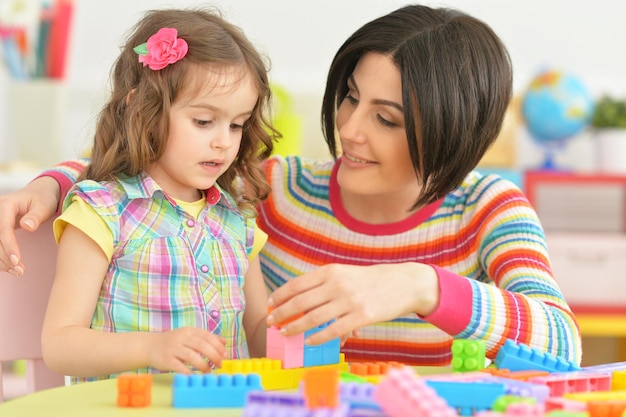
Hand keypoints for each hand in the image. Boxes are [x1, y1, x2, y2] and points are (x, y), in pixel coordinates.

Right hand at [0, 176, 59, 274]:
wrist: (39, 193)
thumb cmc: (43, 199)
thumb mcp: (44, 205)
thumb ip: (36, 216)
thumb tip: (27, 226)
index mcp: (6, 205)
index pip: (3, 229)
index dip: (9, 246)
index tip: (17, 260)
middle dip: (5, 257)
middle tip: (20, 270)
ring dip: (1, 261)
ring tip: (18, 272)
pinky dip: (1, 258)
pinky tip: (10, 268)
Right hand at [148, 327, 226, 373]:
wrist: (149, 346)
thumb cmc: (173, 342)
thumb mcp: (189, 336)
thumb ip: (206, 338)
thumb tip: (224, 343)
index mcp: (189, 331)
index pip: (207, 336)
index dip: (218, 346)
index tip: (224, 355)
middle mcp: (181, 338)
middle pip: (201, 345)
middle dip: (214, 355)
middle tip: (219, 364)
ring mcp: (173, 348)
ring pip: (192, 356)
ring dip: (203, 365)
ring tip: (209, 371)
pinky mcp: (166, 359)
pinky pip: (179, 367)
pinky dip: (189, 372)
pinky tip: (195, 376)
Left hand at [266, 263, 439, 345]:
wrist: (403, 283)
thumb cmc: (370, 281)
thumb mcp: (345, 274)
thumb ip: (324, 286)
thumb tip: (302, 306)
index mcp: (331, 272)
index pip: (298, 284)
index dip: (280, 295)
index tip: (269, 304)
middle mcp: (337, 285)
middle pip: (301, 301)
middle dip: (282, 312)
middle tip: (271, 322)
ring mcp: (350, 301)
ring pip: (314, 317)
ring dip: (295, 326)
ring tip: (285, 332)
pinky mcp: (362, 317)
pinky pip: (334, 330)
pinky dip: (319, 337)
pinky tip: (309, 342)